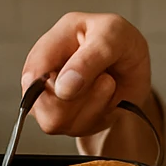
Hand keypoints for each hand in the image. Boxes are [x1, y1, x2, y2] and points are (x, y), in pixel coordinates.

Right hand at [20, 12, 152, 137]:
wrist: (134, 61)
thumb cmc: (117, 40)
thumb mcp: (111, 36)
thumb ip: (87, 60)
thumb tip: (62, 89)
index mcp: (47, 48)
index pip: (32, 77)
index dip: (50, 88)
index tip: (75, 84)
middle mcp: (44, 77)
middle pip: (44, 109)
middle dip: (82, 98)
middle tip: (104, 78)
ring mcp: (53, 102)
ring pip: (60, 123)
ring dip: (95, 104)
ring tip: (107, 83)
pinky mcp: (69, 120)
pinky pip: (79, 130)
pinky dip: (100, 115)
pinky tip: (105, 97)